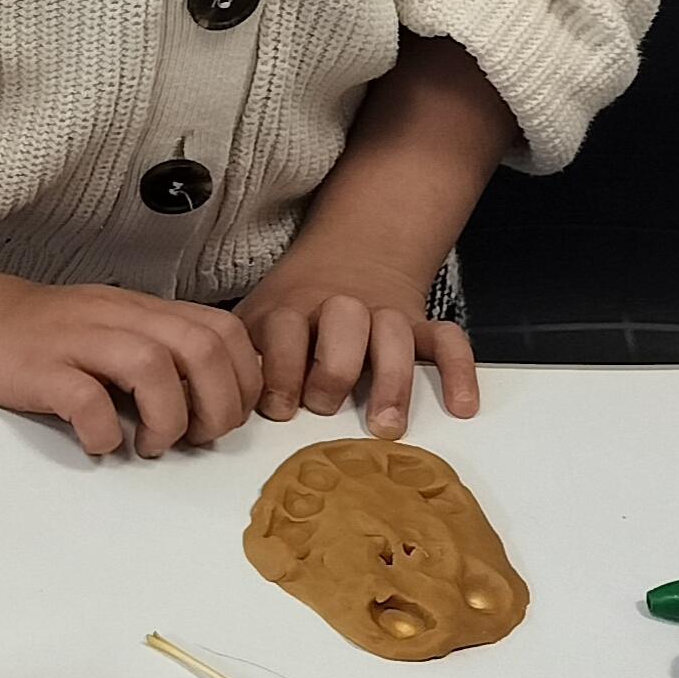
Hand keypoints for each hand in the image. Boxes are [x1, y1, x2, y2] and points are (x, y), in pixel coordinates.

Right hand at [0, 266, 260, 459]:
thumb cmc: (36, 336)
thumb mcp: (107, 329)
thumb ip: (155, 351)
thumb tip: (211, 399)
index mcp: (140, 311)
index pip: (224, 330)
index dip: (244, 379)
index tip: (226, 417)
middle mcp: (116, 318)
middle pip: (202, 347)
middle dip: (218, 405)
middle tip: (194, 440)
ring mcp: (76, 340)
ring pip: (153, 366)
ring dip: (167, 419)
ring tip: (149, 446)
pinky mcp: (38, 368)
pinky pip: (87, 400)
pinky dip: (104, 432)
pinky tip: (97, 444)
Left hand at [237, 261, 479, 437]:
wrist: (353, 251)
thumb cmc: (294, 307)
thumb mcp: (256, 317)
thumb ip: (242, 354)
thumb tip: (216, 399)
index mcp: (293, 304)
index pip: (285, 327)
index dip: (281, 369)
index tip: (279, 408)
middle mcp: (342, 305)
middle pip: (344, 325)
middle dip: (334, 369)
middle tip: (324, 405)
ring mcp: (385, 313)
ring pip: (395, 335)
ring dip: (391, 381)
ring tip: (385, 426)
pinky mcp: (420, 324)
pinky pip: (449, 340)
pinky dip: (459, 370)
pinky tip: (462, 407)